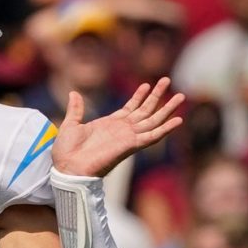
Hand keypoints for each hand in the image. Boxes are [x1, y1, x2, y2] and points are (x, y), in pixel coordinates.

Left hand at [51, 77, 183, 176]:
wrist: (67, 167)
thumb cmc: (66, 151)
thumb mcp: (70, 124)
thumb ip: (76, 109)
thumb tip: (73, 93)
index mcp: (109, 124)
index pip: (130, 108)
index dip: (139, 96)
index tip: (147, 84)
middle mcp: (122, 130)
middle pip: (145, 110)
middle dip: (157, 96)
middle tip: (167, 80)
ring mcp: (128, 137)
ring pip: (153, 120)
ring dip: (167, 108)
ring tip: (181, 95)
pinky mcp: (131, 145)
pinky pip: (152, 136)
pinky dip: (165, 129)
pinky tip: (178, 120)